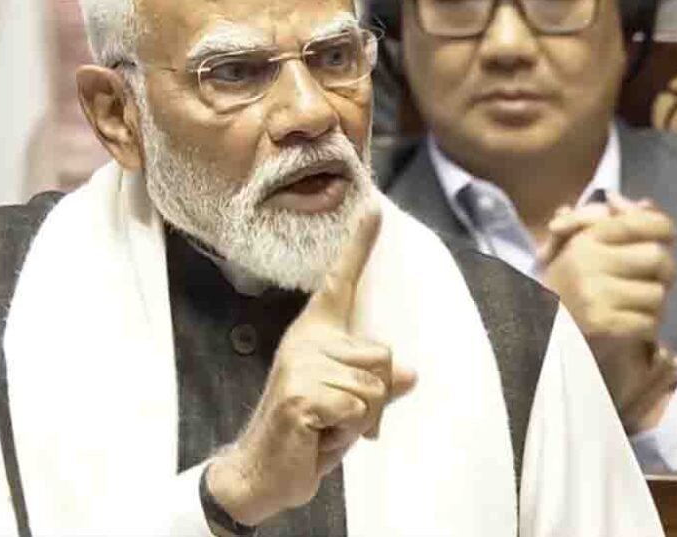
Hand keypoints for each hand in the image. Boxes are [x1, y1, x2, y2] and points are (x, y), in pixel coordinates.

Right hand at [207, 207, 417, 525]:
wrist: (266, 471)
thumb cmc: (310, 435)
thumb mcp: (352, 406)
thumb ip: (380, 385)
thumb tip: (410, 373)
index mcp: (317, 334)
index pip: (341, 282)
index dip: (359, 243)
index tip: (372, 205)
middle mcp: (306, 341)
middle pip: (383, 354)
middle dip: (375, 397)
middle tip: (339, 418)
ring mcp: (299, 365)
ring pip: (375, 386)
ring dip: (361, 419)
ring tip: (327, 427)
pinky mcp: (299, 394)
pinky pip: (356, 408)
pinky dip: (347, 432)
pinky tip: (318, 436)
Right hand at [539, 194, 676, 428]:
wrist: (537, 332)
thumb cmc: (565, 284)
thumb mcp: (579, 244)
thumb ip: (613, 220)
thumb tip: (647, 204)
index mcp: (586, 238)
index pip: (643, 222)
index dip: (662, 228)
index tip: (659, 239)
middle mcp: (589, 261)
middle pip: (659, 258)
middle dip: (663, 272)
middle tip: (648, 280)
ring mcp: (596, 295)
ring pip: (658, 295)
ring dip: (652, 305)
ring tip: (632, 306)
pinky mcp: (603, 326)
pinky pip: (650, 324)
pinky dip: (644, 328)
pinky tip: (627, 326)